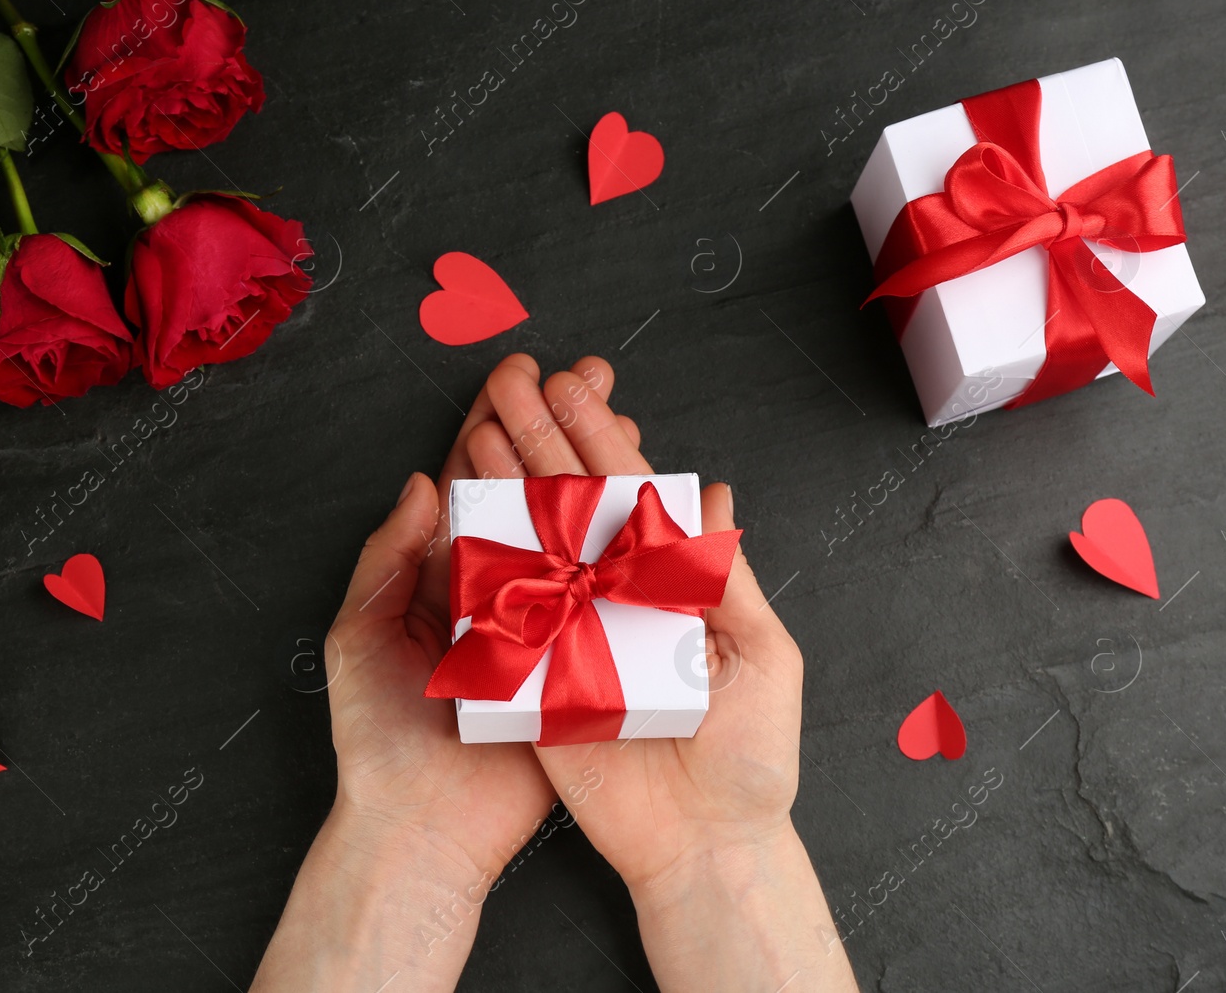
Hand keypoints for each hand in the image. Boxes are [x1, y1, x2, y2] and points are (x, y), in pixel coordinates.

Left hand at [254, 355, 631, 989]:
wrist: (419, 827)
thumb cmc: (377, 736)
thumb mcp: (360, 634)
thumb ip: (388, 556)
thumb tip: (422, 483)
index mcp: (442, 572)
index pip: (472, 479)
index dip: (497, 422)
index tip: (526, 371)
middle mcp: (497, 586)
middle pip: (534, 491)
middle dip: (564, 431)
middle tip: (598, 377)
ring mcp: (542, 621)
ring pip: (577, 535)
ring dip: (603, 478)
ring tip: (632, 426)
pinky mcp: (577, 662)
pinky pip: (607, 600)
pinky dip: (632, 557)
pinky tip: (657, 516)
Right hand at [465, 355, 857, 991]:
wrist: (705, 845)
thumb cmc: (750, 757)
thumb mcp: (763, 654)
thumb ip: (730, 579)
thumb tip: (719, 498)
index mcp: (671, 585)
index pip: (629, 497)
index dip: (599, 439)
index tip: (570, 385)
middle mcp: (616, 599)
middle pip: (572, 507)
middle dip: (542, 440)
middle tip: (510, 380)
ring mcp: (572, 635)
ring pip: (532, 547)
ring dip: (506, 485)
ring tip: (480, 426)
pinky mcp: (535, 680)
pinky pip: (503, 617)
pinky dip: (482, 566)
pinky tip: (462, 512)